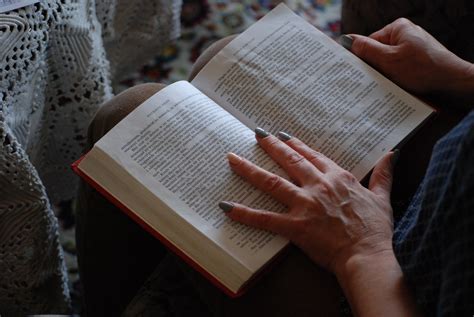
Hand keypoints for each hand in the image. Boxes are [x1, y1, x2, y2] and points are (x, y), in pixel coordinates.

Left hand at [220, 129, 396, 276]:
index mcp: (337, 178)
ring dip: (250, 169)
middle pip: (290, 161)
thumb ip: (384, 174)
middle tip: (255, 133)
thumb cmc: (375, 229)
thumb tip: (392, 153)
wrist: (367, 255)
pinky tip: (226, 206)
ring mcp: (305, 205)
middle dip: (271, 146)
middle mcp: (318, 186)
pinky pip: (264, 219)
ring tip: (232, 158)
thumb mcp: (382, 197)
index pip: (312, 155)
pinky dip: (244, 213)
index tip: (282, 135)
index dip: (296, 144)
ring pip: (272, 182)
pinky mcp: (294, 226)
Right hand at [348, 18, 473, 102]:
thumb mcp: (389, 60)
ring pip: (388, 63)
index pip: (369, 43)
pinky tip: (398, 86)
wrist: (452, 82)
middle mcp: (405, 35)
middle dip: (376, 68)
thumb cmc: (423, 69)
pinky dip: (396, 78)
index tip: (358, 73)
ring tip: (389, 84)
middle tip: (375, 81)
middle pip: (378, 54)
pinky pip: (399, 69)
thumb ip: (367, 50)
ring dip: (386, 75)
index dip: (363, 59)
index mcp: (397, 28)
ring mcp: (412, 48)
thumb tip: (347, 40)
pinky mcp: (417, 61)